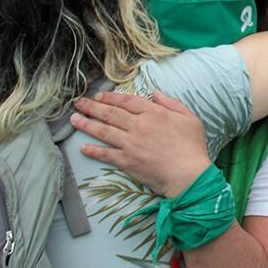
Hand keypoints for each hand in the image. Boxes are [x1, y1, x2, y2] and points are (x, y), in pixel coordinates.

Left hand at [73, 91, 211, 197]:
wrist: (188, 175)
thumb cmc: (192, 147)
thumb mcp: (190, 119)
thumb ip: (172, 103)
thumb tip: (155, 93)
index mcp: (154, 113)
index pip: (127, 100)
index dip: (111, 97)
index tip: (99, 95)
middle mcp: (138, 126)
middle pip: (110, 113)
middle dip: (92, 106)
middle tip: (79, 103)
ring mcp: (130, 144)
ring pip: (103, 131)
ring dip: (86, 124)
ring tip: (74, 119)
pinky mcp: (126, 161)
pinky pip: (106, 154)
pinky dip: (93, 151)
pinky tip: (83, 148)